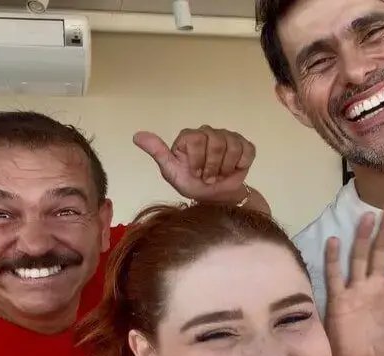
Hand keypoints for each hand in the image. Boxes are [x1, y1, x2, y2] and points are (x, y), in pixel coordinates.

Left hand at [134, 125, 254, 203]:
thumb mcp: (171, 172)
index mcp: (189, 136)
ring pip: (232, 147)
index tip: (194, 172)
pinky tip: (232, 170)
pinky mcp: (245, 145)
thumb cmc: (191, 183)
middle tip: (207, 177)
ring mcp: (228, 136)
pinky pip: (247, 152)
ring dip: (225, 168)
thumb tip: (136, 136)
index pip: (196, 140)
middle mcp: (208, 131)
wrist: (214, 197)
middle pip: (216, 143)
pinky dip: (240, 166)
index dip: (197, 160)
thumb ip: (157, 153)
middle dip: (212, 167)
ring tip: (219, 175)